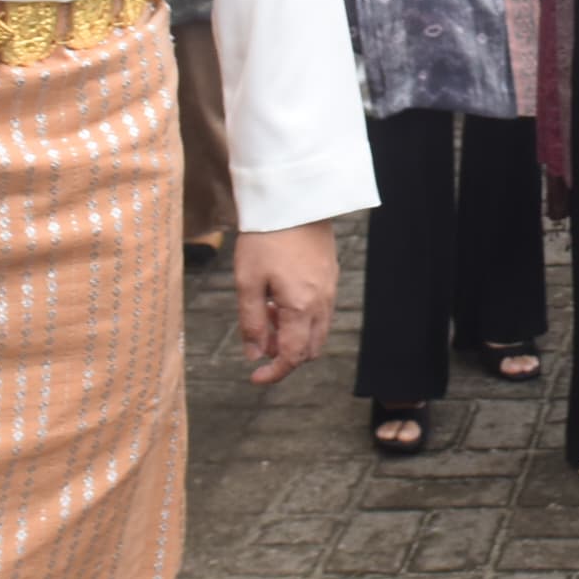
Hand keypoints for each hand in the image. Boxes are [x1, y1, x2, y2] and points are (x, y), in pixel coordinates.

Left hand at [234, 220, 340, 385]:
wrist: (294, 201)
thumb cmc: (266, 239)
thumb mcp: (248, 282)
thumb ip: (251, 322)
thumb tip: (254, 354)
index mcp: (301, 307)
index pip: (293, 356)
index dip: (274, 373)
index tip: (255, 378)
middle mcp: (322, 303)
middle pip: (310, 349)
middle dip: (285, 355)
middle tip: (258, 340)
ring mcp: (329, 290)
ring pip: (317, 332)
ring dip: (293, 336)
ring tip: (266, 314)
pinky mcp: (330, 277)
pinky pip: (320, 312)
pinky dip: (301, 319)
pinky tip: (280, 298)